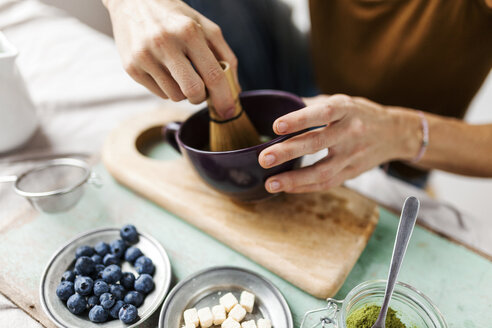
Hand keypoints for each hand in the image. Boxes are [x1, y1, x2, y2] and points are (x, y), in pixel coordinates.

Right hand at [103, 0, 237, 117]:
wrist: (133, 2)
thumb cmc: (176, 17)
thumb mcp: (205, 27)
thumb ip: (225, 56)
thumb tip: (235, 90)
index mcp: (188, 31)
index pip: (213, 75)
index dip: (224, 98)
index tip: (229, 112)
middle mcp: (165, 43)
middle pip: (193, 91)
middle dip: (202, 97)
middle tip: (201, 90)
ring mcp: (145, 56)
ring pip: (176, 97)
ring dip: (183, 92)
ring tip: (179, 72)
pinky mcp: (131, 68)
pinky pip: (160, 94)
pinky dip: (168, 89)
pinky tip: (164, 70)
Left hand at [258, 94, 420, 192]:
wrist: (394, 133)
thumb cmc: (359, 114)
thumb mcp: (341, 101)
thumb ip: (313, 104)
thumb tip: (279, 105)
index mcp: (346, 109)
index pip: (322, 113)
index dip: (299, 119)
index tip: (276, 126)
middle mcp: (350, 132)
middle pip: (317, 143)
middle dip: (288, 152)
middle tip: (264, 158)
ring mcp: (352, 155)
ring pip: (322, 171)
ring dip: (293, 179)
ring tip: (270, 183)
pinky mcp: (352, 172)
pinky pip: (327, 183)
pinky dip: (304, 187)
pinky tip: (285, 187)